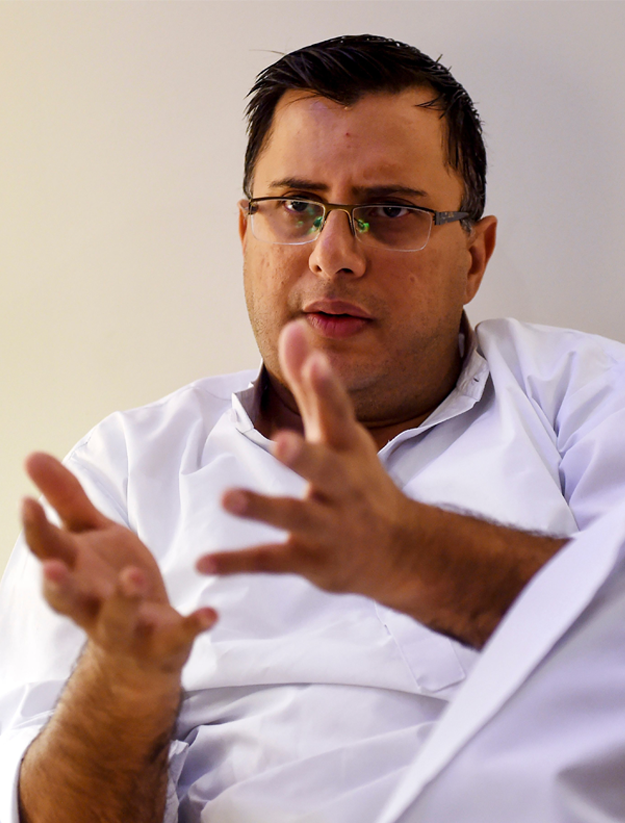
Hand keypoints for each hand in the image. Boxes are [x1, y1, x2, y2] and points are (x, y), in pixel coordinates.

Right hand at [22, 453, 215, 677]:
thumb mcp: (90, 536)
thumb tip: (31, 454)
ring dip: (124, 599)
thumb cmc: (109, 581)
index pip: (48, 551)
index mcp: (74, 574)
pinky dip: (193, 626)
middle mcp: (91, 606)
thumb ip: (66, 499)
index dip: (36, 529)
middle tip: (53, 566)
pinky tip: (211, 612)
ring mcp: (127, 630)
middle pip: (69, 599)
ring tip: (135, 576)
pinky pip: (177, 636)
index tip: (29, 501)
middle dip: (59, 585)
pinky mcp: (164, 643)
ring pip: (118, 620)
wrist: (140, 649)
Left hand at [197, 320, 424, 610]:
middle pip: (325, 470)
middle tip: (280, 441)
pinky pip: (271, 561)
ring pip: (295, 517)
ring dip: (263, 508)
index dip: (327, 388)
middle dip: (305, 456)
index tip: (316, 361)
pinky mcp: (311, 560)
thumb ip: (312, 386)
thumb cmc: (360, 480)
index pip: (338, 414)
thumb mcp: (340, 434)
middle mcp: (343, 487)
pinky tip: (203, 563)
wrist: (399, 550)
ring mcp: (329, 526)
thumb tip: (294, 328)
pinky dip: (238, 562)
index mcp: (348, 450)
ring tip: (227, 498)